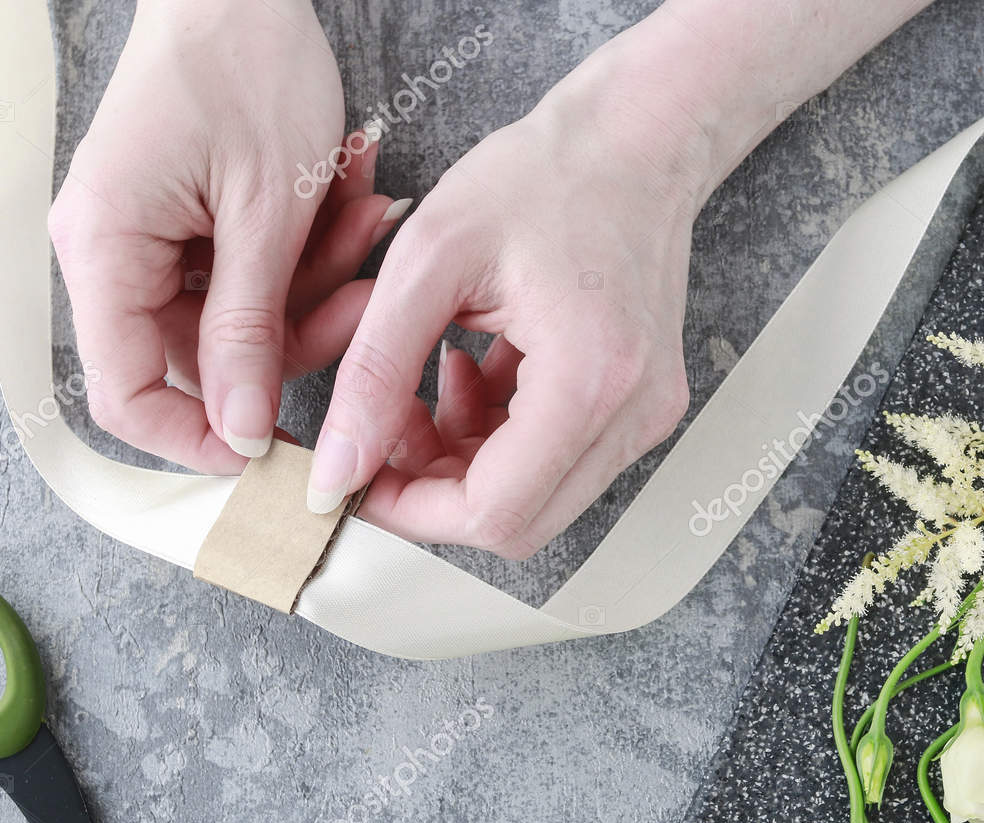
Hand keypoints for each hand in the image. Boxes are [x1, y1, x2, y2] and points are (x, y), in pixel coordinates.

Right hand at [48, 0, 400, 472]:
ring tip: (365, 215)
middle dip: (300, 333)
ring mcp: (152, 238)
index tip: (281, 450)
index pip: (127, 391)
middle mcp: (113, 252)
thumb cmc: (247, 70)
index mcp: (105, 249)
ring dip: (318, 283)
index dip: (201, 437)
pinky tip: (351, 202)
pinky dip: (310, 253)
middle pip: (202, 358)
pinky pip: (255, 275)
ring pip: (244, 320)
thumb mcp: (266, 212)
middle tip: (369, 293)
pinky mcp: (192, 224)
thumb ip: (248, 331)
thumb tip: (241, 432)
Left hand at [307, 47, 709, 557]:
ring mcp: (647, 416)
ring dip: (460, 463)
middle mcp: (634, 415)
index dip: (410, 510)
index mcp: (590, 381)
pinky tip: (465, 372)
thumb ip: (373, 371)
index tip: (354, 477)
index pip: (493, 512)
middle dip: (433, 491)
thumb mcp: (429, 260)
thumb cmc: (543, 176)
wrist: (635, 141)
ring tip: (417, 387)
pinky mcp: (642, 407)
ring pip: (535, 498)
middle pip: (518, 521)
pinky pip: (559, 462)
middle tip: (380, 429)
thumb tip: (336, 468)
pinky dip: (496, 439)